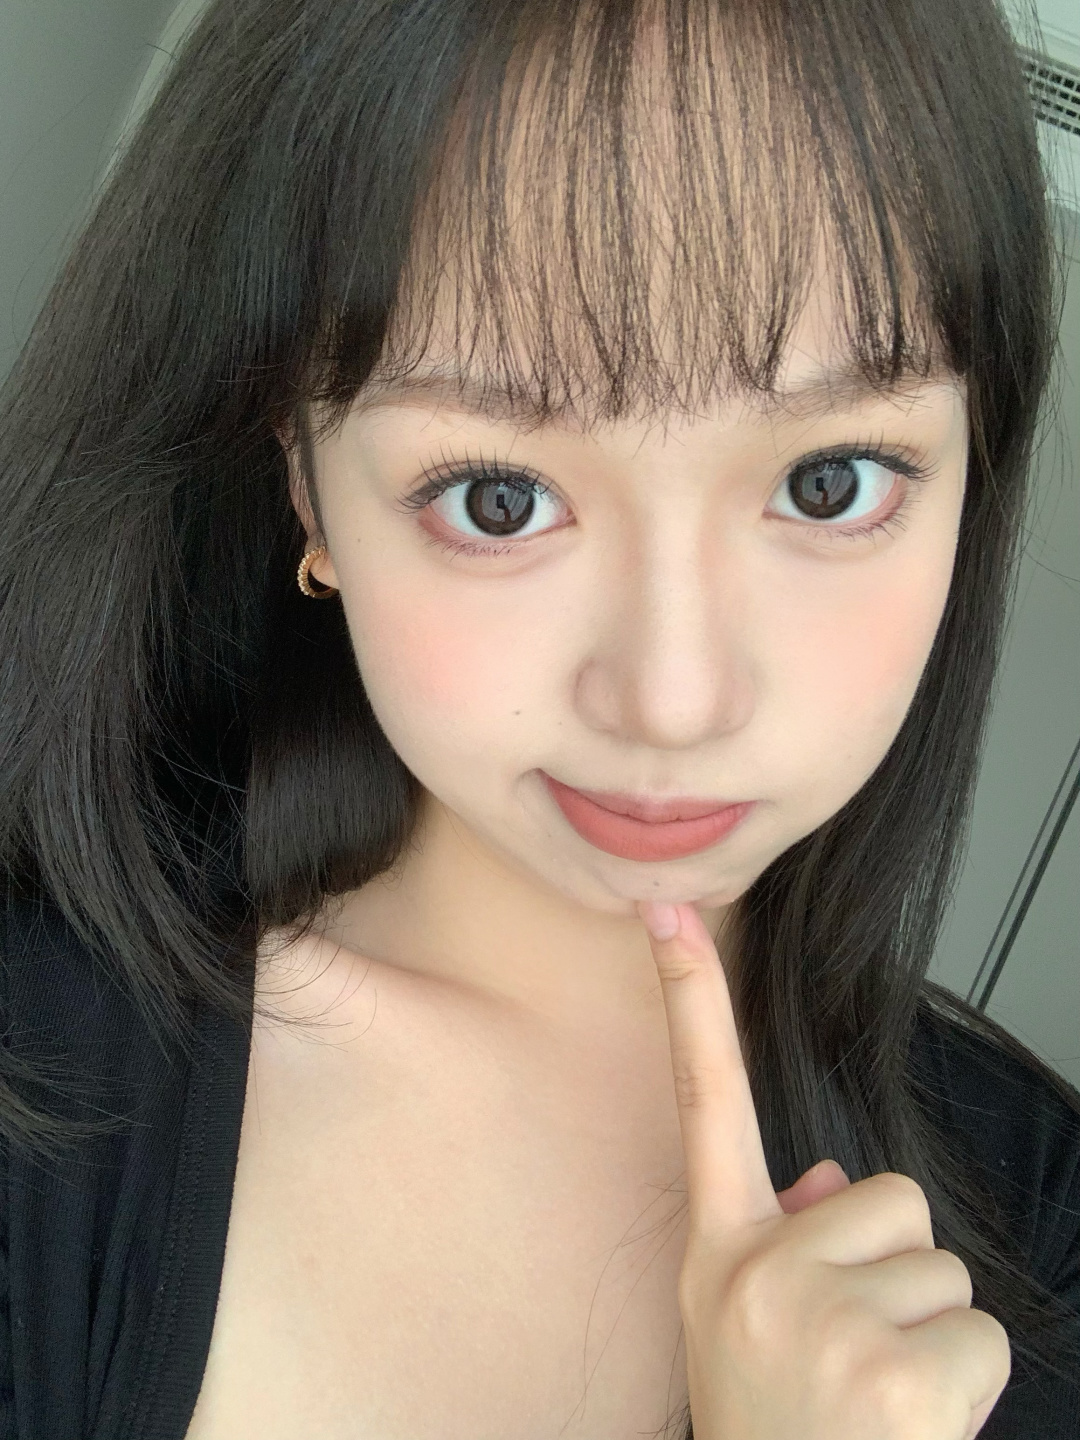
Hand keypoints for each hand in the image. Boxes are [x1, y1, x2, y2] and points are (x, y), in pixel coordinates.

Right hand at [637, 900, 1010, 1439]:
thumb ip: (789, 1243)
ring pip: (941, 1265)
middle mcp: (754, 1272)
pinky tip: (911, 1427)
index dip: (689, 1000)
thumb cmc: (782, 1429)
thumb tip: (838, 1182)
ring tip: (879, 1401)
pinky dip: (967, 1385)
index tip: (667, 911)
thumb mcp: (748, 1333)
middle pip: (887, 1193)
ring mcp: (817, 1319)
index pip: (703, 1100)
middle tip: (858, 1359)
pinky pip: (980, 1331)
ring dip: (932, 1333)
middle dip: (896, 1269)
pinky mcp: (890, 1371)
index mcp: (719, 1253)